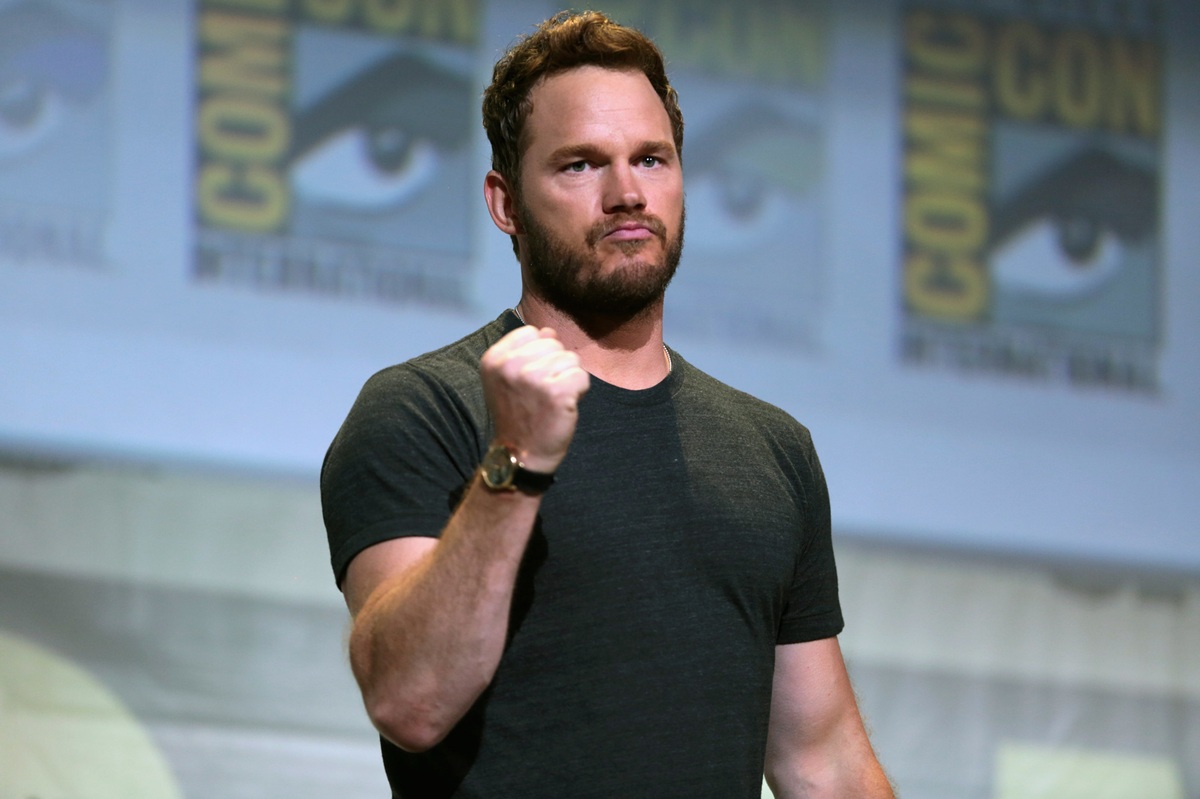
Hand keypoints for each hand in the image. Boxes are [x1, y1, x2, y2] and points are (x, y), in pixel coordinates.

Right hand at [480, 326, 589, 472]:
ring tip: (552, 399)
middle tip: (543, 393)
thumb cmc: (517, 414)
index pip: (532, 332)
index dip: (539, 354)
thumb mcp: (507, 379)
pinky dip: (579, 391)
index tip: (532, 378)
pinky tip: (563, 406)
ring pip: (571, 359)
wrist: (520, 454)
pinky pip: (582, 376)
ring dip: (568, 379)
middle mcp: (511, 365)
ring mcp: (534, 378)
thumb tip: (549, 331)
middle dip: (556, 366)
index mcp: (494, 358)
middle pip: (554, 344)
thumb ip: (524, 351)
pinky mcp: (557, 392)